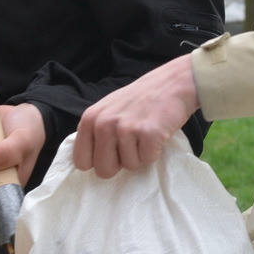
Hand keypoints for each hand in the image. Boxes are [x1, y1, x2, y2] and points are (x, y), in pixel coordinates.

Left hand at [73, 54, 199, 177]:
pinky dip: (154, 151)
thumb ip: (95, 132)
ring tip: (145, 133)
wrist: (171, 83)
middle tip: (132, 144)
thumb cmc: (139, 100)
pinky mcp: (148, 134)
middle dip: (120, 163)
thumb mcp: (107, 110)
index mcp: (90, 119)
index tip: (111, 152)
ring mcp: (126, 129)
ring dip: (140, 155)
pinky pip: (147, 160)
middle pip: (103, 170)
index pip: (81, 162)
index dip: (98, 161)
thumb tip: (88, 162)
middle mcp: (104, 124)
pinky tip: (156, 133)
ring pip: (129, 166)